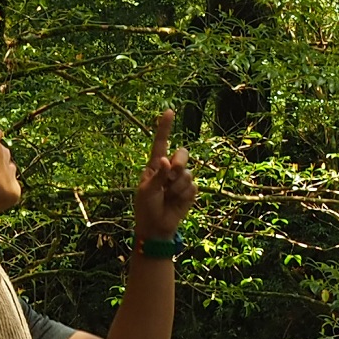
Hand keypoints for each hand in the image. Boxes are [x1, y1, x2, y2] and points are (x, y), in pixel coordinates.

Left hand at [132, 107, 194, 242]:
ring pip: (188, 172)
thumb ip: (157, 174)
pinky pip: (192, 186)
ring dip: (178, 185)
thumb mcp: (147, 190)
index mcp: (155, 166)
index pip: (160, 143)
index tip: (169, 111)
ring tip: (168, 196)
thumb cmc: (146, 207)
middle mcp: (169, 170)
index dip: (165, 127)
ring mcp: (180, 180)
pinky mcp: (189, 191)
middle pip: (182, 154)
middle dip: (179, 163)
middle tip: (171, 175)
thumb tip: (165, 159)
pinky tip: (176, 202)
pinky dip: (184, 194)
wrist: (156, 228)